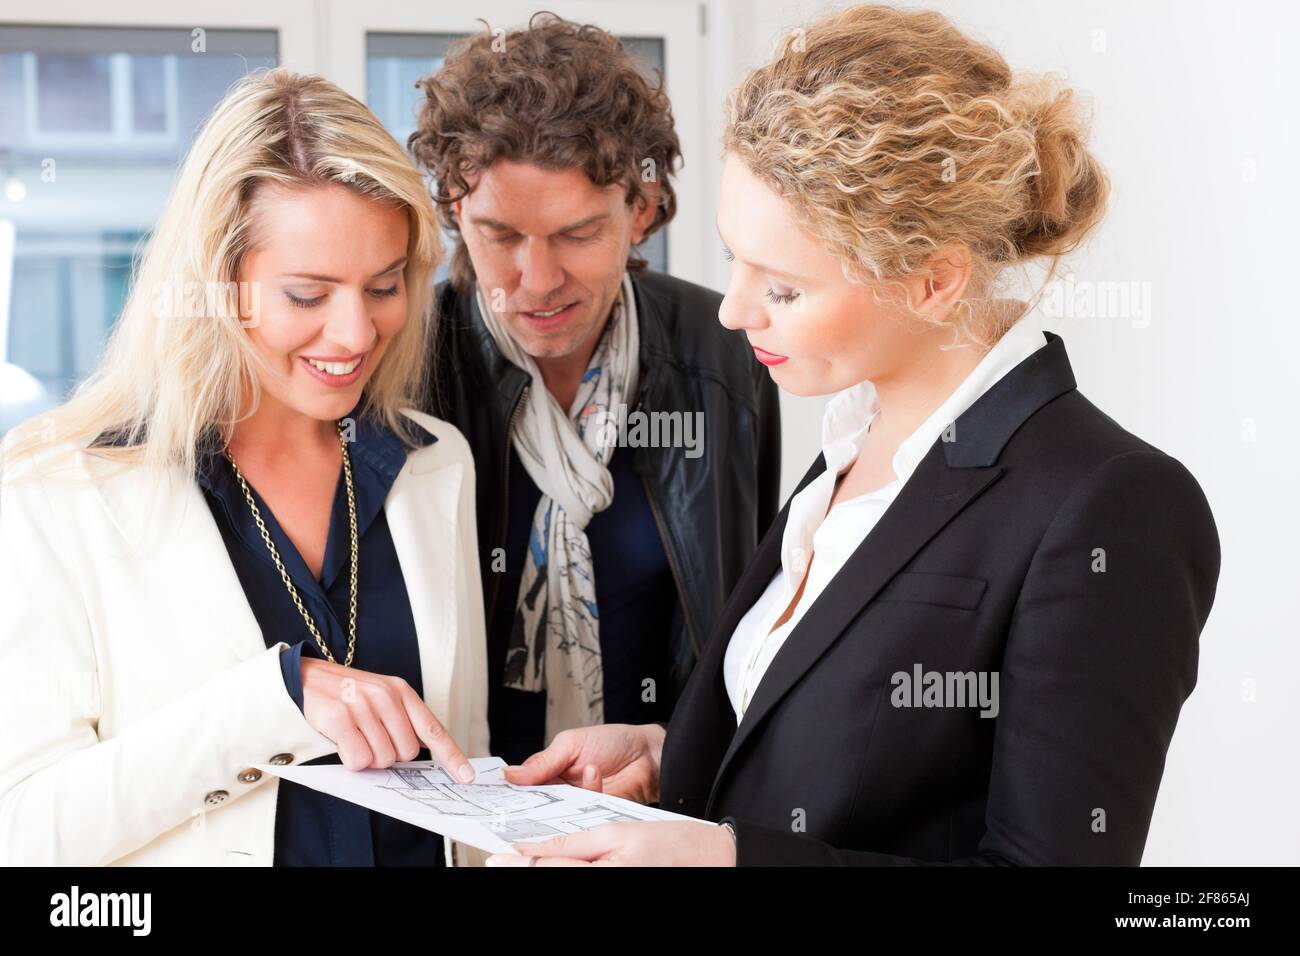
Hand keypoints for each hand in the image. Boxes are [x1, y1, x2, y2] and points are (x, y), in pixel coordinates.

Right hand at [300, 657, 473, 780]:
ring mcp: (363, 704)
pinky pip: (358, 758)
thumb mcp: (381, 697)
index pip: (433, 729)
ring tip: (353, 736)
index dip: (452, 756)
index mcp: (401, 691)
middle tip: (369, 739)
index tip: (466, 776)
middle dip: (388, 756)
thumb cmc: (347, 694)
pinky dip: (351, 759)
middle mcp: (386, 695)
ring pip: (381, 759)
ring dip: (366, 758)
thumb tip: (419, 754)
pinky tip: (342, 741)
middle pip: (405, 753)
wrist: (304, 677)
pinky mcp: (339, 716)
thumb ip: (402, 721)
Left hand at [485, 821, 735, 866]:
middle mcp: (604, 887)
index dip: (515, 863)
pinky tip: (558, 865)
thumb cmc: (673, 843)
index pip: (545, 870)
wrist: (711, 859)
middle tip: (498, 860)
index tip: (494, 856)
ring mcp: (612, 891)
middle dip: (526, 868)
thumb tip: (532, 848)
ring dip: (546, 870)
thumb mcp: (617, 831)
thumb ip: (572, 843)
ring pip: (565, 881)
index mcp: (602, 873)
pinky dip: (568, 872)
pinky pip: (583, 882)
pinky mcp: (617, 890)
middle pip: (551, 879)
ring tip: (524, 860)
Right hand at [502, 723, 665, 803]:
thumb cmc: (613, 741)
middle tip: (531, 797)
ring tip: (580, 774)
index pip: (523, 787)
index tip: (498, 796)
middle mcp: (562, 792)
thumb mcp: (571, 743)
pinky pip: (583, 817)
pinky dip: (589, 796)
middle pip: (537, 805)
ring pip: (559, 814)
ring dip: (565, 798)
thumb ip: (543, 761)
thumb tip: (510, 774)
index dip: (511, 792)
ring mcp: (578, 805)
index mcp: (550, 771)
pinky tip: (596, 775)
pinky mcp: (595, 815)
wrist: (649, 754)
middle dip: (532, 803)